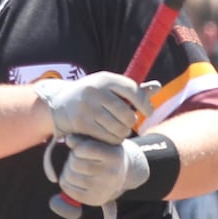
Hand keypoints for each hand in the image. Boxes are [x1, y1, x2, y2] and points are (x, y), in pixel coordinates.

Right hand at [35, 73, 156, 145]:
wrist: (59, 104)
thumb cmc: (92, 96)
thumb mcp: (109, 88)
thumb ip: (133, 90)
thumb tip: (158, 86)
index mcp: (106, 78)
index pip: (134, 91)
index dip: (145, 104)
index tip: (148, 112)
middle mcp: (96, 90)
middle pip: (127, 114)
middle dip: (131, 122)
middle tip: (128, 124)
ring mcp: (87, 107)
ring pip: (119, 128)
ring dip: (122, 133)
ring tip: (119, 130)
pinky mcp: (81, 123)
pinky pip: (108, 137)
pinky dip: (113, 140)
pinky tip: (109, 136)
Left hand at [55, 136, 150, 209]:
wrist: (120, 174)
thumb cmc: (106, 153)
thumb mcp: (100, 142)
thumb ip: (83, 139)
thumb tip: (68, 139)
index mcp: (115, 156)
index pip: (86, 148)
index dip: (78, 147)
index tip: (81, 149)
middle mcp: (112, 174)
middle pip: (76, 163)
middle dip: (72, 158)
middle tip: (77, 158)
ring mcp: (103, 189)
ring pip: (70, 176)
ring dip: (67, 169)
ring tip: (75, 167)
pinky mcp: (94, 200)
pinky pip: (68, 188)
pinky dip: (65, 181)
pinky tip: (73, 177)